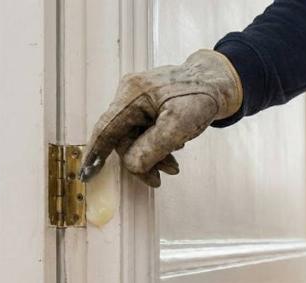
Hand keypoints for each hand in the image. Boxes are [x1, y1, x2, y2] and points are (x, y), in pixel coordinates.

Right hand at [79, 50, 241, 186]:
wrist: (218, 81)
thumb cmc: (201, 97)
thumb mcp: (180, 125)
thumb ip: (153, 148)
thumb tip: (132, 166)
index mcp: (133, 94)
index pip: (106, 129)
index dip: (96, 154)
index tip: (87, 175)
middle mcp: (130, 93)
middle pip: (123, 138)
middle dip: (141, 160)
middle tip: (160, 178)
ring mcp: (137, 98)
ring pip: (134, 137)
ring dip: (152, 155)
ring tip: (173, 166)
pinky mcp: (147, 103)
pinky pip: (143, 131)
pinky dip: (156, 145)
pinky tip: (173, 148)